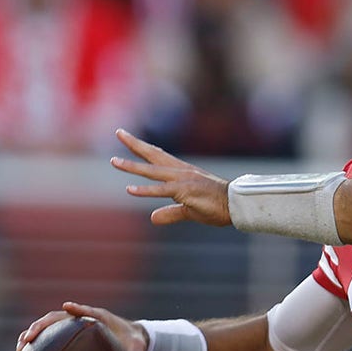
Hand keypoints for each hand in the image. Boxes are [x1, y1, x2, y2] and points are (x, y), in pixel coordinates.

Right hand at [16, 302, 148, 350]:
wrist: (130, 337)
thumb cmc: (133, 343)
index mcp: (100, 318)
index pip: (87, 311)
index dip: (77, 309)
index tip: (67, 307)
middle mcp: (82, 319)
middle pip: (57, 318)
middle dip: (40, 326)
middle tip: (27, 340)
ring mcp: (72, 325)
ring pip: (47, 326)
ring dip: (31, 334)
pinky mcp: (67, 334)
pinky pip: (48, 337)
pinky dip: (35, 345)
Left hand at [111, 128, 231, 226]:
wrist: (237, 205)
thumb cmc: (217, 206)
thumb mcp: (188, 210)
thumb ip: (170, 212)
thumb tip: (152, 218)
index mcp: (182, 172)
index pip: (159, 156)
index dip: (142, 148)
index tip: (127, 138)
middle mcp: (181, 171)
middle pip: (153, 155)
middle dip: (135, 144)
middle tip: (119, 132)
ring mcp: (183, 180)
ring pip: (152, 171)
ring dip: (132, 166)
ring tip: (114, 161)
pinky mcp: (185, 191)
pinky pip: (161, 191)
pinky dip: (145, 190)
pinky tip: (129, 189)